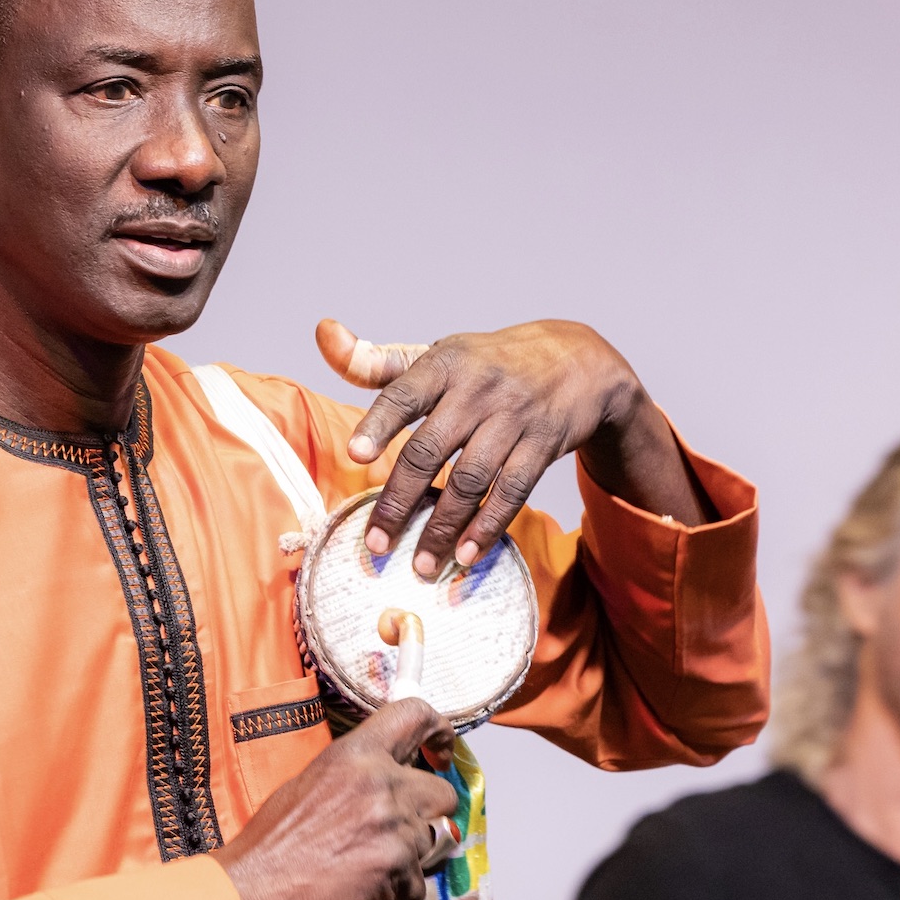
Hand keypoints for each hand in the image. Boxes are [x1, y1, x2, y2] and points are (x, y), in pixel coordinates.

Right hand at [216, 697, 457, 899]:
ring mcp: (394, 828)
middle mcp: (381, 783)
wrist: (252, 891)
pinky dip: (396, 894)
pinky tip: (362, 892)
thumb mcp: (311, 782)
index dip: (440, 732)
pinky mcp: (399, 871)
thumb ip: (360, 776)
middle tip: (396, 834)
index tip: (441, 755)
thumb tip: (394, 781)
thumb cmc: (273, 842)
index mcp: (356, 755)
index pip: (416, 716)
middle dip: (428, 815)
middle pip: (443, 793)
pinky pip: (419, 885)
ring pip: (434, 843)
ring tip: (366, 868)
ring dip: (409, 859)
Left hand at [316, 318, 708, 578]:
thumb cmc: (487, 364)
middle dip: (400, 500)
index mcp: (445, 364)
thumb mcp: (437, 354)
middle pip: (431, 449)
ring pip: (470, 479)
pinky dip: (488, 527)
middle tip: (376, 543)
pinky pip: (512, 492)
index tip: (356, 455)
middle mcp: (478, 389)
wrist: (576, 360)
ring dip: (443, 527)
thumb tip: (323, 334)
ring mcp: (513, 419)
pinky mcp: (542, 446)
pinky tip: (466, 556)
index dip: (379, 423)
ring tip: (421, 564)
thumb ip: (376, 360)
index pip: (405, 392)